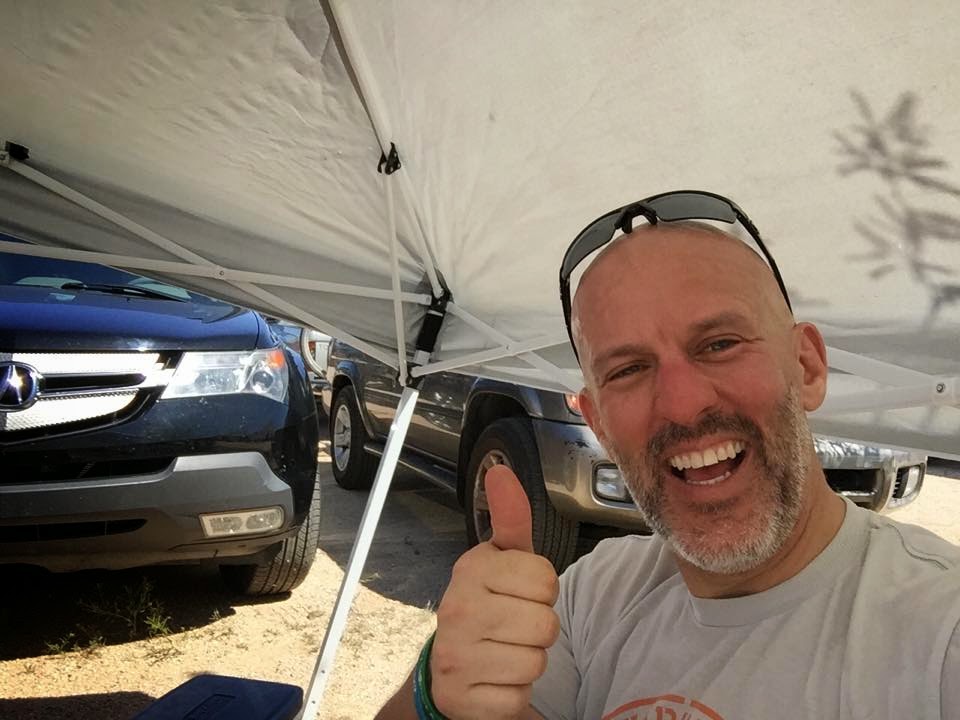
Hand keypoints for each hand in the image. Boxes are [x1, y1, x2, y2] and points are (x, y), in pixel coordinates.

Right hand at [429, 465, 559, 719]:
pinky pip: (519, 698)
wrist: (445, 669)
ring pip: (536, 662)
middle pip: (545, 623)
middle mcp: (457, 609)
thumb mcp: (501, 559)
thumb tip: (501, 471)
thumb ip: (510, 517)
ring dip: (528, 661)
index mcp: (471, 570)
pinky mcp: (461, 699)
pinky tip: (495, 678)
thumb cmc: (486, 605)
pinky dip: (514, 693)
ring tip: (504, 650)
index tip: (519, 593)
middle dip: (538, 628)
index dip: (542, 590)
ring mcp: (455, 657)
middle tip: (513, 626)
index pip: (546, 579)